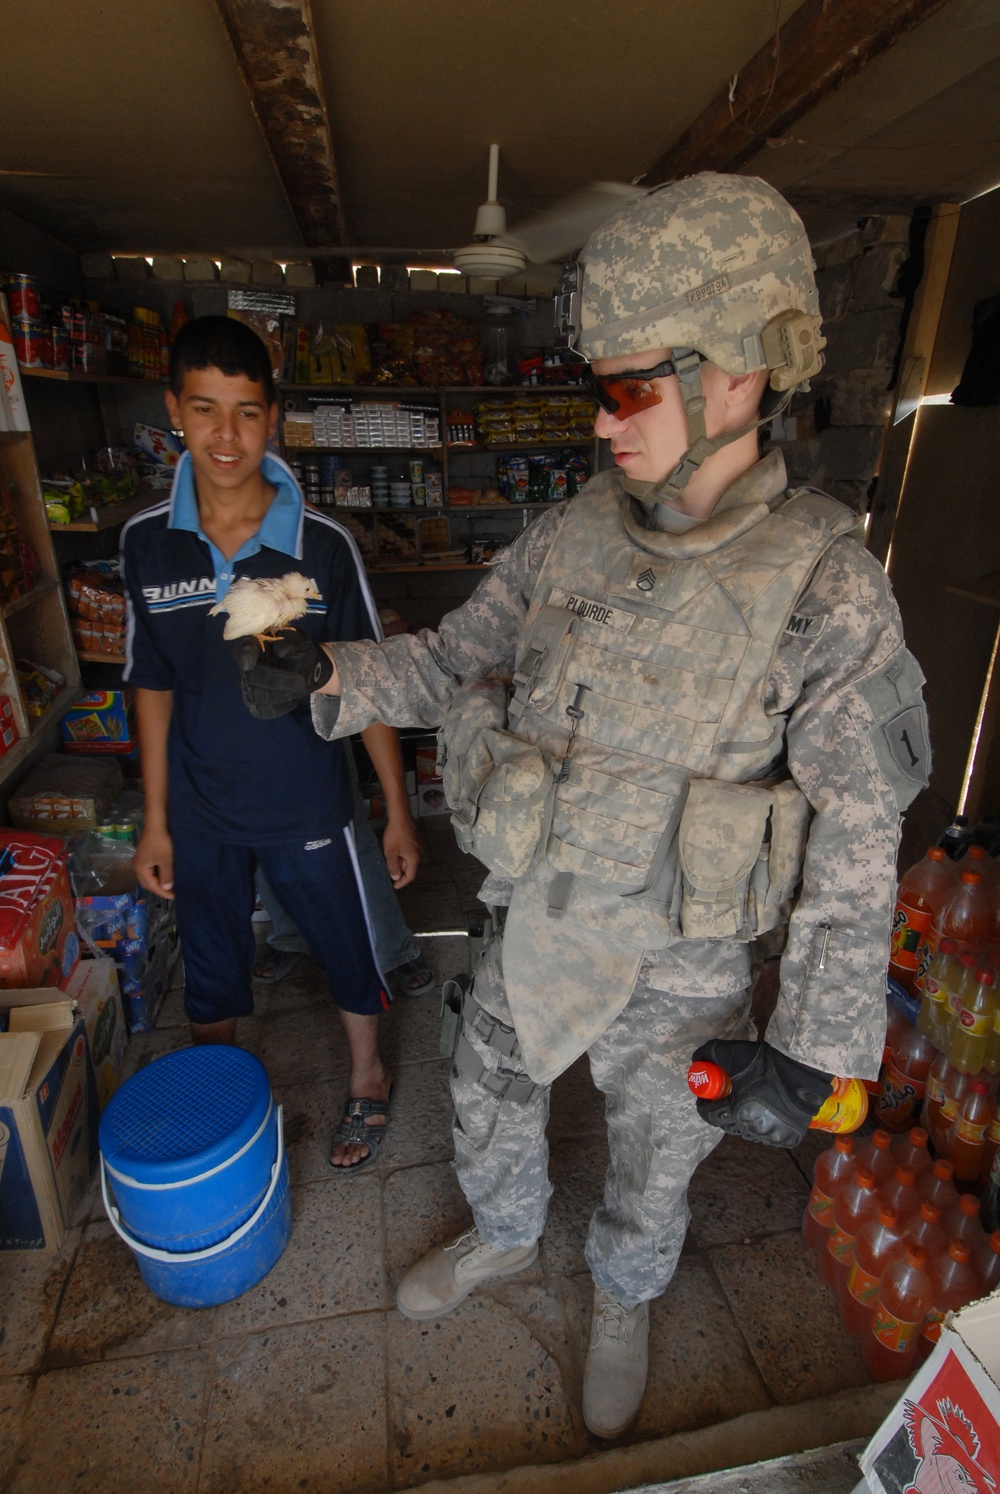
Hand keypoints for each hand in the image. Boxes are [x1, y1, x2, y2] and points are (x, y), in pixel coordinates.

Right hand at [134, 825, 174, 898]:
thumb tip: (167, 888)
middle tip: (172, 892)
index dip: (162, 892)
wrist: (156, 823)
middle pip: (147, 882)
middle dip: (159, 888)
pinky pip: (150, 869)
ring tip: (170, 885)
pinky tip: (166, 874)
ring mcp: (140, 860)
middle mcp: (137, 866)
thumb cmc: (161, 842)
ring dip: (158, 881)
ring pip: (149, 876)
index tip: (174, 896)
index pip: (151, 886)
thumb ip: (166, 875)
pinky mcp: (144, 855)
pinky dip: (157, 873)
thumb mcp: (166, 860)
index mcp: (140, 869)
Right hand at [235, 628, 333, 718]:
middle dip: (277, 680)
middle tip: (301, 682)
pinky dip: (282, 706)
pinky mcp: (254, 703)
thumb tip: (281, 650)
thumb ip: (292, 640)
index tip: (251, 662)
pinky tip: (293, 698)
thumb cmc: (299, 650)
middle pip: (250, 677)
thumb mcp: (301, 640)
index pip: (242, 650)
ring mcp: (247, 686)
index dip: (245, 656)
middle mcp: (245, 667)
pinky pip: (263, 710)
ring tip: (300, 687)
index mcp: (253, 645)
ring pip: (256, 696)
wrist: (306, 669)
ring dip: (282, 694)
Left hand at [382, 813, 421, 889]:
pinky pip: (409, 853)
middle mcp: (419, 854)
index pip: (410, 876)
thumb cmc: (395, 834)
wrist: (400, 816)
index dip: (402, 882)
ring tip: (389, 859)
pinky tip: (394, 852)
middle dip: (400, 871)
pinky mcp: (415, 841)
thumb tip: (396, 877)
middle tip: (389, 871)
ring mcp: (418, 847)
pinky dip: (402, 856)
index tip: (394, 886)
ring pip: (409, 861)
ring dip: (400, 863)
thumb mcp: (390, 852)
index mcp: (414, 858)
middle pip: (410, 868)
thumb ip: (393, 867)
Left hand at [690, 1038, 834, 1148]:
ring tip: (746, 1105)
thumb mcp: (732, 1052)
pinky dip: (763, 1128)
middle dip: (723, 1113)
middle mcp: (753, 1128)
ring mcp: (772, 1135)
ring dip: (743, 1122)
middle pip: (729, 1125)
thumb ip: (709, 1053)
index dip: (704, 1106)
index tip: (705, 1099)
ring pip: (748, 1132)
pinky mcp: (788, 1138)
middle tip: (726, 1099)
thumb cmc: (764, 1061)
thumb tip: (697, 1060)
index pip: (710, 1115)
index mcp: (737, 1111)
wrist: (802, 1069)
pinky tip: (764, 1113)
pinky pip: (767, 1137)